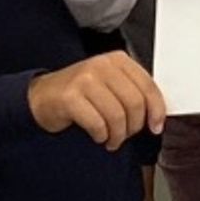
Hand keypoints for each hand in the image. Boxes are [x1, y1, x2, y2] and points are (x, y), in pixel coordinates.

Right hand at [26, 51, 165, 147]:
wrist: (42, 96)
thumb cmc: (81, 94)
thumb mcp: (110, 85)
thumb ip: (132, 93)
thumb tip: (157, 114)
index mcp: (118, 60)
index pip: (148, 86)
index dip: (156, 110)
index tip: (156, 126)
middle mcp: (102, 65)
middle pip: (134, 103)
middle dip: (134, 126)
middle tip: (125, 135)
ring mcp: (85, 79)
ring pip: (117, 116)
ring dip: (117, 135)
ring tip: (111, 139)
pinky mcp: (70, 97)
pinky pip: (97, 124)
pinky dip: (101, 135)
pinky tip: (98, 136)